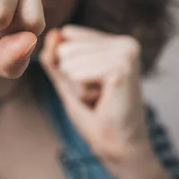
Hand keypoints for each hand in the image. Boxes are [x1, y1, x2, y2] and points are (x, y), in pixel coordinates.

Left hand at [40, 26, 151, 162]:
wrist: (117, 146)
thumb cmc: (95, 116)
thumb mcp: (67, 80)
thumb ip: (56, 57)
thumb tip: (53, 32)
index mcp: (114, 41)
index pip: (67, 35)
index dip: (67, 66)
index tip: (90, 85)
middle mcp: (124, 42)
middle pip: (65, 48)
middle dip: (72, 77)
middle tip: (96, 95)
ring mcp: (125, 53)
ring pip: (69, 60)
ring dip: (78, 87)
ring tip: (100, 98)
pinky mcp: (122, 67)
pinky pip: (78, 73)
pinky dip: (83, 92)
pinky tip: (104, 101)